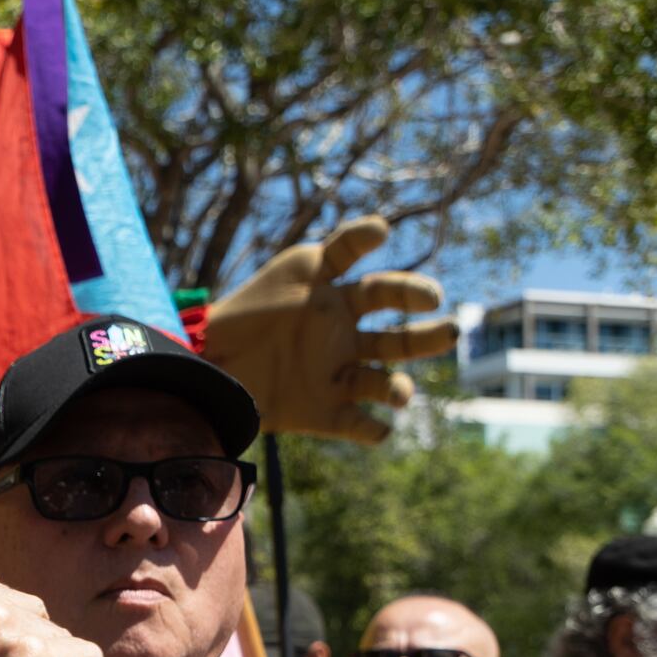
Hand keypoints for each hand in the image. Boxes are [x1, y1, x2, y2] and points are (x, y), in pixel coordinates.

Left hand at [204, 216, 458, 444]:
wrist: (209, 362)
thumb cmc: (249, 309)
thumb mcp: (294, 268)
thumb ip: (340, 247)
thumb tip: (385, 226)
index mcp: (340, 300)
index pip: (380, 287)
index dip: (407, 290)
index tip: (423, 288)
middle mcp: (346, 339)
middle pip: (398, 340)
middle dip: (427, 336)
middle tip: (448, 329)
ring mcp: (337, 376)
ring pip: (383, 385)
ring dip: (397, 389)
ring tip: (398, 392)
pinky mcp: (323, 412)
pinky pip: (357, 425)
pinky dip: (371, 430)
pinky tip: (378, 428)